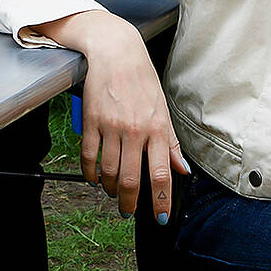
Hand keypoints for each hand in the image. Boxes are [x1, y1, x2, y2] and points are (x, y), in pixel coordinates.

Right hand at [38, 10, 189, 220]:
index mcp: (157, 129)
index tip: (159, 217)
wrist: (116, 53)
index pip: (160, 174)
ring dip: (110, 189)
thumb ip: (171, 143)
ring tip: (112, 193)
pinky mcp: (91, 121)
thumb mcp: (163, 109)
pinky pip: (88, 156)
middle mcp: (135, 131)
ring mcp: (111, 127)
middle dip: (129, 203)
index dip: (160, 200)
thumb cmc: (141, 79)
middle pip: (131, 180)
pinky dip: (90, 173)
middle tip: (128, 212)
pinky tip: (94, 178)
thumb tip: (181, 169)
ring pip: (109, 172)